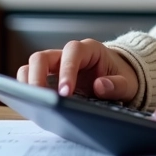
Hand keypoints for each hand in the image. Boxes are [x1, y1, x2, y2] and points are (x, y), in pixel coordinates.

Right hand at [16, 38, 138, 101]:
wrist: (117, 78)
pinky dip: (27, 90)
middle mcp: (67, 55)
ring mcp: (55, 66)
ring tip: (33, 103)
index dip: (67, 70)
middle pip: (43, 57)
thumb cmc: (120, 77)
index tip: (66, 93)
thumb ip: (117, 85)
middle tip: (42, 100)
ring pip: (32, 66)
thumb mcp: (128, 83)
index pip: (72, 52)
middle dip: (38, 77)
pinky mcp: (48, 79)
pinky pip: (31, 79)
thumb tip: (100, 86)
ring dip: (28, 83)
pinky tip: (32, 106)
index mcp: (89, 50)